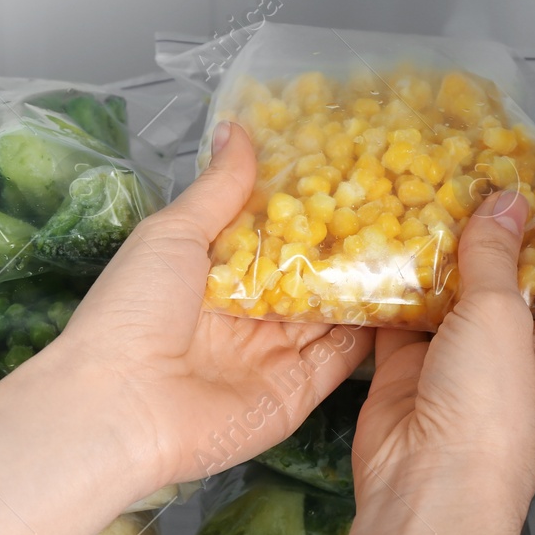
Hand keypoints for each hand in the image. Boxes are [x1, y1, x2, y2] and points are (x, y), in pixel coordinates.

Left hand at [48, 122, 372, 494]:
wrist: (123, 405)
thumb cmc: (134, 312)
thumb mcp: (173, 234)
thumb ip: (218, 189)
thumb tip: (237, 128)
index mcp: (211, 277)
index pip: (271, 237)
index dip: (306, 207)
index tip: (348, 169)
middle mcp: (245, 317)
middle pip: (306, 276)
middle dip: (345, 244)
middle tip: (395, 202)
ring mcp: (272, 356)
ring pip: (331, 314)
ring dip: (364, 283)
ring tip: (411, 239)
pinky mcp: (295, 393)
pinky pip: (340, 358)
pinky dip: (369, 330)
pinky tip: (403, 294)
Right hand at [352, 168, 534, 513]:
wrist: (425, 488)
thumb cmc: (488, 417)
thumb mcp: (502, 318)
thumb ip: (497, 255)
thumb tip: (505, 202)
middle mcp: (516, 349)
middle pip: (515, 272)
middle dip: (500, 223)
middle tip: (484, 166)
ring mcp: (461, 357)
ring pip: (454, 288)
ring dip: (442, 246)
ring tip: (429, 187)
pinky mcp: (410, 366)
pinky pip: (402, 312)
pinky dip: (392, 280)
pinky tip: (382, 238)